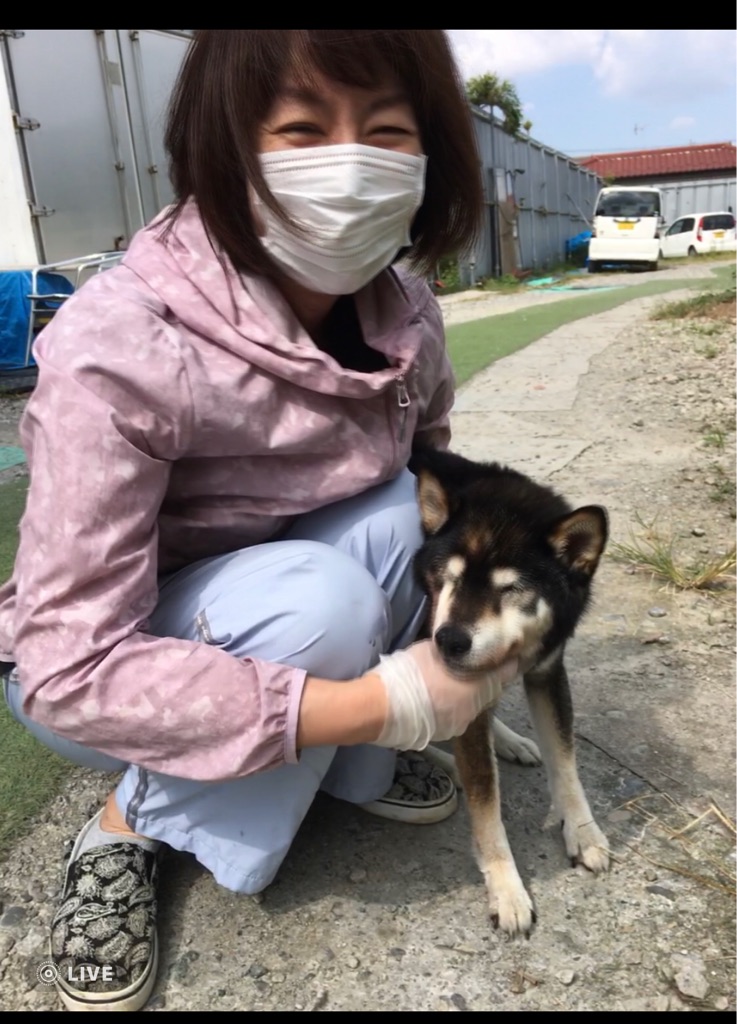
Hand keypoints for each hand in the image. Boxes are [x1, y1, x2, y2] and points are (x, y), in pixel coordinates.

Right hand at [371, 639, 518, 750]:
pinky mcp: (444, 734)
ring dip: (471, 694)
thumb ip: (452, 652)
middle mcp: (473, 709)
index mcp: (476, 687)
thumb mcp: (432, 651)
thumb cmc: (408, 674)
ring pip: (473, 706)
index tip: (508, 655)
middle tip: (481, 665)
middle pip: (490, 692)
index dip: (507, 664)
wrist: (381, 707)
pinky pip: (458, 716)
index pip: (504, 675)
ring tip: (458, 681)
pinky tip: (441, 698)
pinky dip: (455, 706)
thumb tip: (459, 649)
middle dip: (488, 679)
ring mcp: (459, 724)